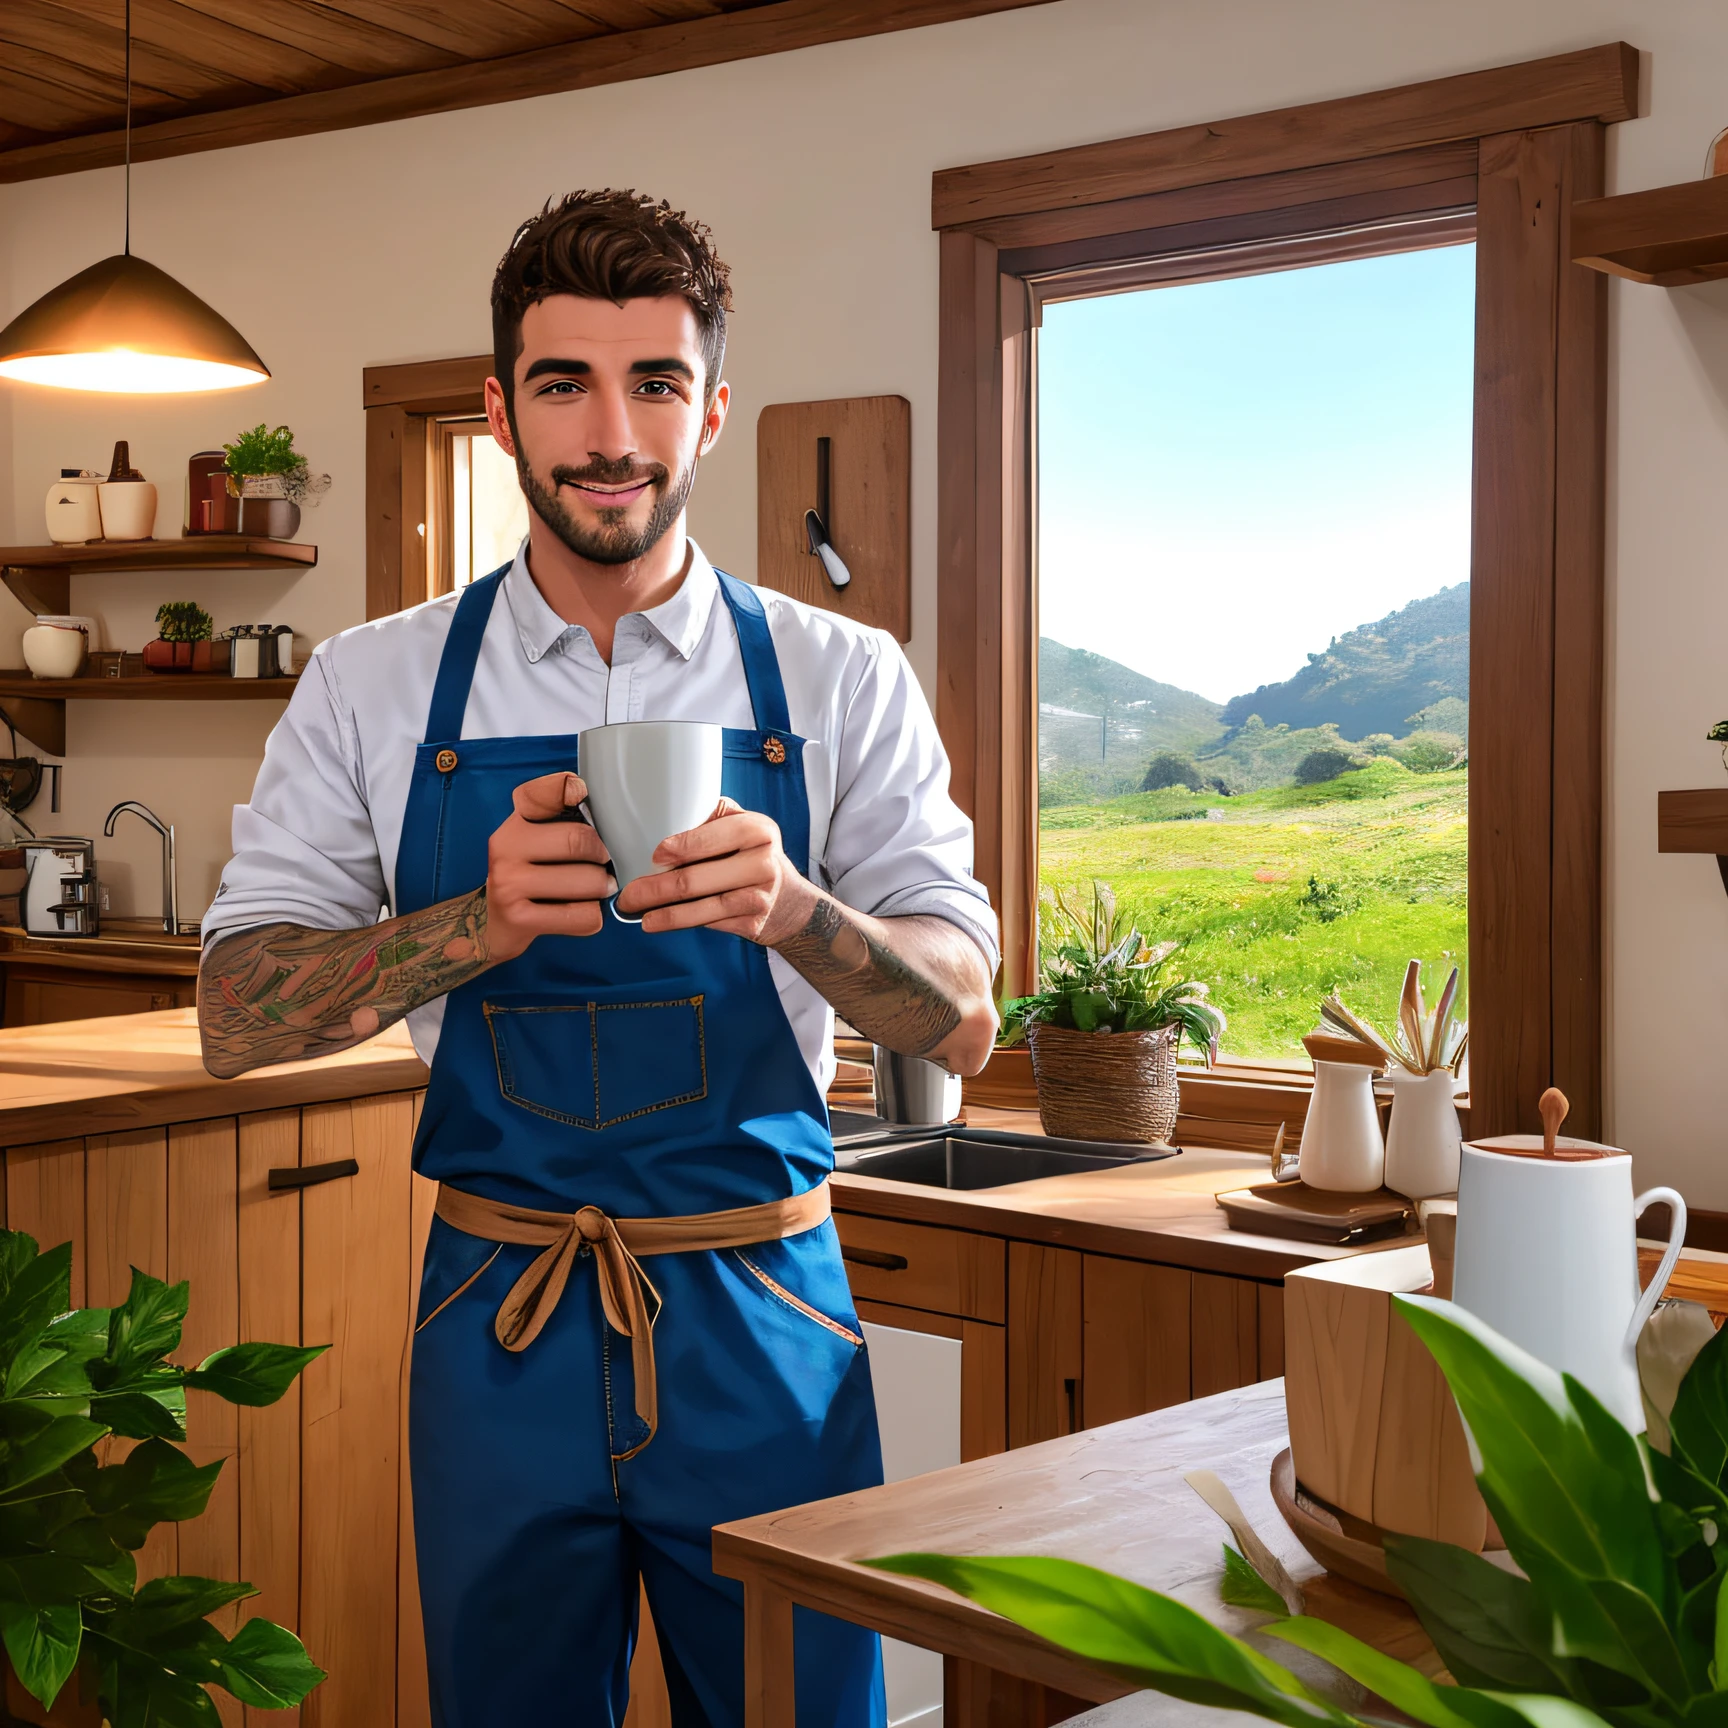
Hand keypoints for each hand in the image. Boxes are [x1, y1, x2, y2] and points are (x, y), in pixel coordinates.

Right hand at [483, 772, 614, 961]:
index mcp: (516, 821)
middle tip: (607, 865)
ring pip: (586, 880)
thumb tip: (612, 815)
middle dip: (604, 856)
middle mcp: (505, 845)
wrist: (491, 924)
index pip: (556, 792)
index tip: (596, 819)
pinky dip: (594, 916)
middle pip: (578, 839)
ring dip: (603, 889)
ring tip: (600, 890)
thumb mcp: (537, 842)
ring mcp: (508, 883)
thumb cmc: (528, 877)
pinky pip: (581, 915)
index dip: (583, 800)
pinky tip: (586, 913)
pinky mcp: (518, 918)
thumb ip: (564, 822)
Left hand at [613, 797, 815, 941]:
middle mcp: (763, 863)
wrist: (788, 899)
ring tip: (636, 912)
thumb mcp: (742, 825)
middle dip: (655, 888)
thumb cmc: (752, 854)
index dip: (680, 848)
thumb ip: (712, 816)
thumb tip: (663, 812)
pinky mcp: (753, 923)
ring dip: (664, 913)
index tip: (653, 856)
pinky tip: (659, 921)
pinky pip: (710, 923)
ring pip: (702, 908)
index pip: (712, 838)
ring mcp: (760, 897)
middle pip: (697, 879)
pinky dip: (681, 923)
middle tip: (629, 893)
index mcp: (758, 830)